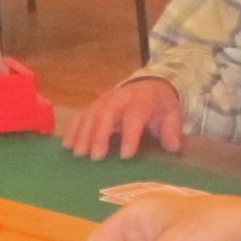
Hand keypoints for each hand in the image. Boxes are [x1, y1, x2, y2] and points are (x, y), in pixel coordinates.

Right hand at [67, 76, 184, 159]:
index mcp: (141, 100)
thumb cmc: (159, 105)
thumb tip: (173, 147)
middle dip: (100, 136)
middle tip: (96, 157)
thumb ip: (172, 130)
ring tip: (79, 154)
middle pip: (106, 114)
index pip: (134, 117)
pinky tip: (67, 146)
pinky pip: (81, 116)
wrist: (149, 84)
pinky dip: (73, 130)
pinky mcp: (93, 105)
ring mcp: (103, 100)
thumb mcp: (172, 114)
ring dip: (83, 134)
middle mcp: (119, 98)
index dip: (130, 136)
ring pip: (90, 115)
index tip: (126, 155)